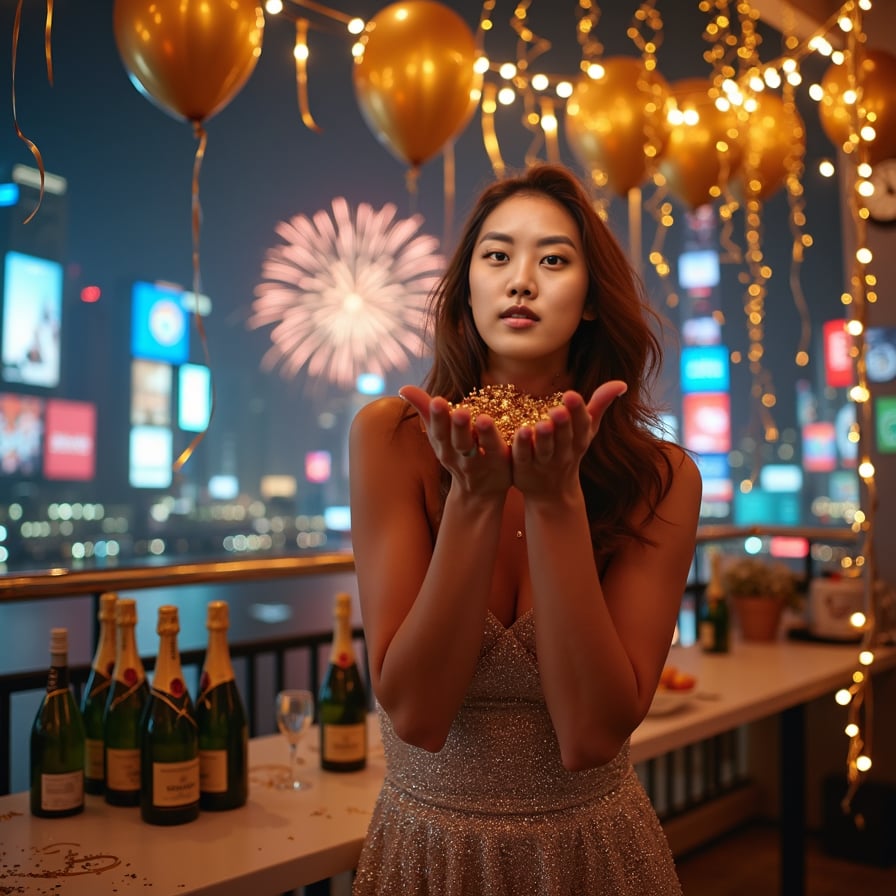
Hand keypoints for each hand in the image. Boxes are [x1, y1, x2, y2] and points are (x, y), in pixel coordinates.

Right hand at [399, 385, 511, 492]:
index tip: (437, 400)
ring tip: (483, 419)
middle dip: (457, 426)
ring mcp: (480, 462)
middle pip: (457, 441)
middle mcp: (459, 455)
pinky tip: (521, 428)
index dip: (436, 418)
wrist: (477, 493)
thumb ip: (425, 410)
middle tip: (459, 411)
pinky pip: (504, 452)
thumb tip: (403, 388)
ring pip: (480, 449)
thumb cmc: (456, 453)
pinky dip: (513, 442)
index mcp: (443, 444)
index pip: (438, 430)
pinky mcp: (500, 464)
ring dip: (482, 434)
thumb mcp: (439, 434)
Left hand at [511, 380, 626, 498]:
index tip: (571, 394)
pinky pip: (522, 457)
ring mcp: (543, 462)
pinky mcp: (524, 468)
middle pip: (564, 438)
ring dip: (542, 438)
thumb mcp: (586, 430)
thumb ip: (600, 404)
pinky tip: (518, 434)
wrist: (553, 493)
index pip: (581, 425)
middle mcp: (563, 452)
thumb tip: (622, 383)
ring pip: (544, 449)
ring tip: (538, 425)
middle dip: (562, 424)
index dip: (577, 411)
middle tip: (557, 410)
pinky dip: (521, 447)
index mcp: (579, 440)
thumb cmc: (569, 450)